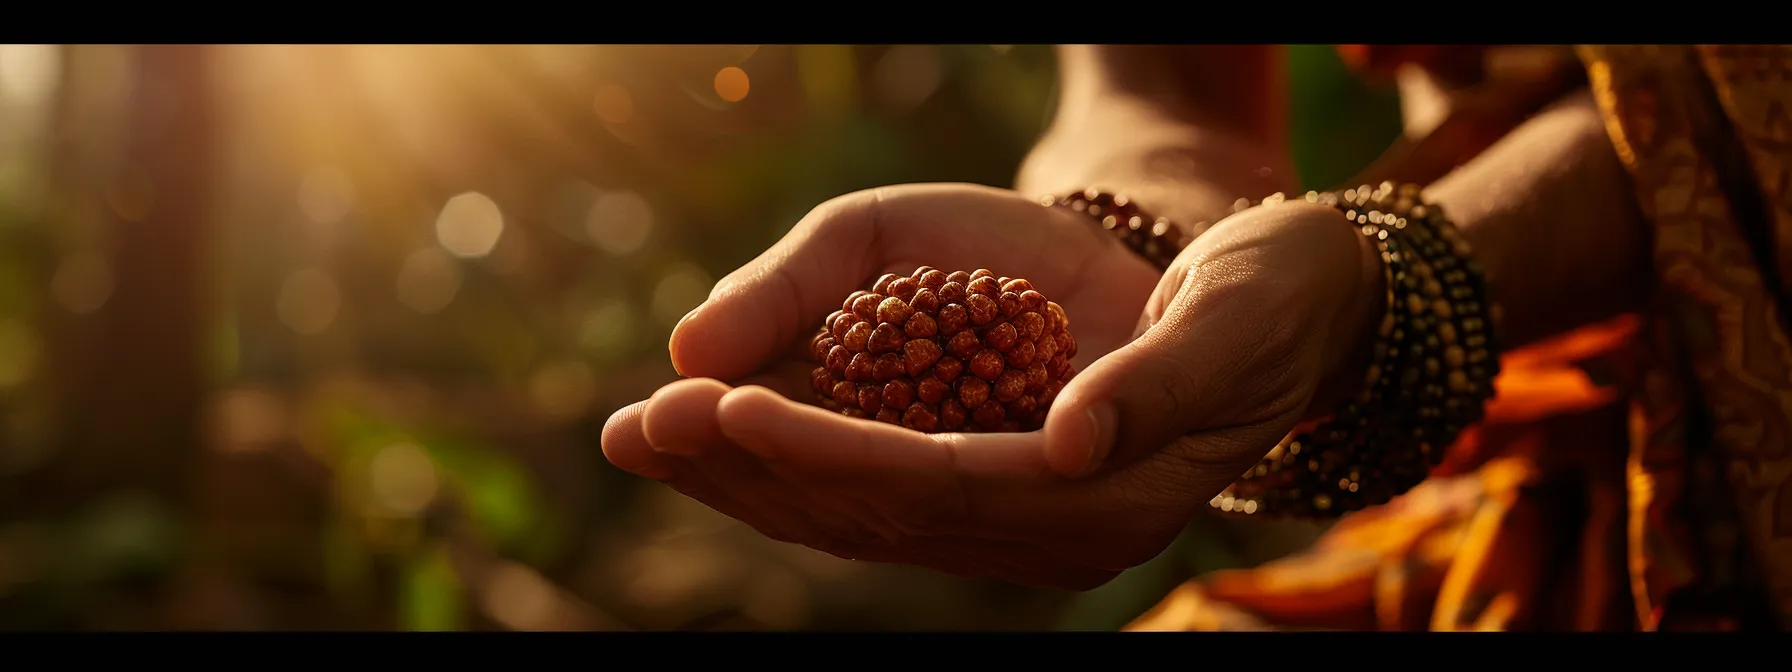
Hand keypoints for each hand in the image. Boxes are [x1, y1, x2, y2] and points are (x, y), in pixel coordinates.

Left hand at [603, 189, 1381, 589]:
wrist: (1284, 308)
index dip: (828, 453)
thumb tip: (1065, 445)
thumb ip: (1154, 385)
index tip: (724, 407)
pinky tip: (713, 431)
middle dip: (750, 471)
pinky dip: (786, 459)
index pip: (942, 484)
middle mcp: (1055, 534)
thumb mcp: (1233, 318)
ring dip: (745, 476)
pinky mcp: (992, 494)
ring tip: (639, 435)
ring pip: (858, 514)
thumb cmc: (1263, 294)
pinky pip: (870, 490)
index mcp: (1110, 499)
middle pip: (877, 514)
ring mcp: (1019, 524)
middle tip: (635, 425)